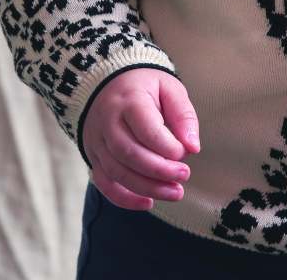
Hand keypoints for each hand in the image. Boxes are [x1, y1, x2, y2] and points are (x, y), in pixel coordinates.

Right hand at [82, 67, 200, 210]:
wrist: (107, 83)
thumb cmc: (145, 86)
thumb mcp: (169, 87)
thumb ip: (183, 114)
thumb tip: (193, 147)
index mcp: (129, 100)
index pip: (146, 129)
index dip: (167, 146)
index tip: (185, 153)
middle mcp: (108, 122)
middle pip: (130, 154)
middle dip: (159, 170)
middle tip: (184, 176)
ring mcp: (97, 141)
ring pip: (117, 172)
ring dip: (147, 187)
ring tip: (175, 192)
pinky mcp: (93, 156)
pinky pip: (104, 183)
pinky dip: (124, 198)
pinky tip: (148, 202)